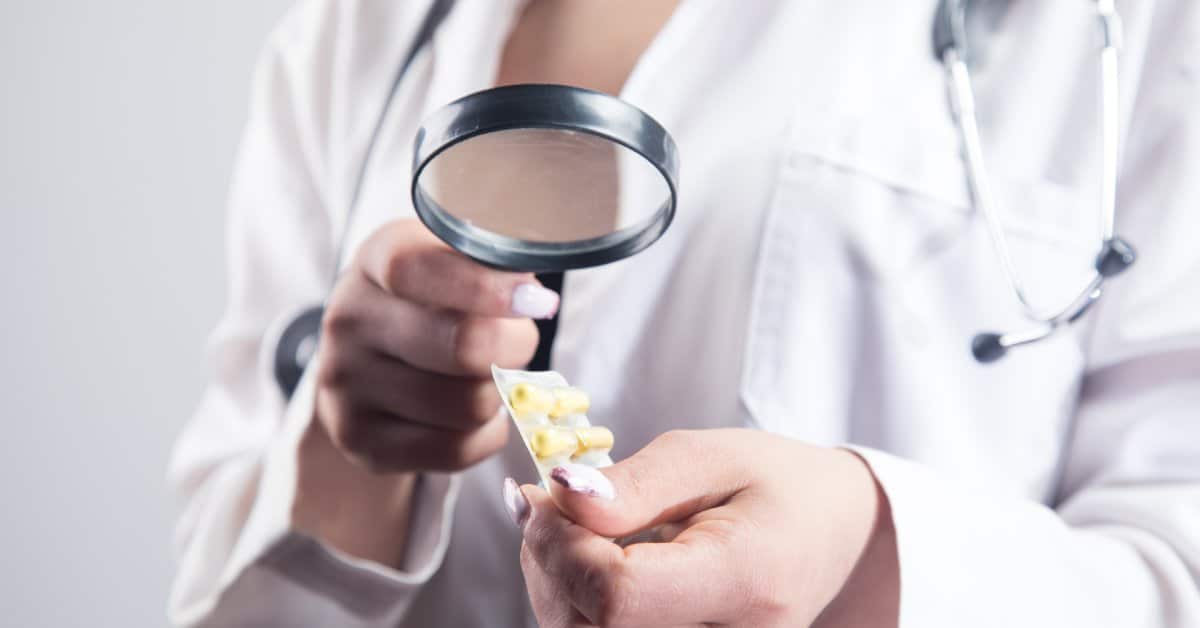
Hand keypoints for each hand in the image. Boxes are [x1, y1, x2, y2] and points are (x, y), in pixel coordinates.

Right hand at [314, 219, 558, 471]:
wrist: (369, 362)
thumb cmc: (431, 301)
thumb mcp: (452, 261)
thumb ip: (492, 265)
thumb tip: (532, 298)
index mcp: (376, 261)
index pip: (417, 270)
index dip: (483, 288)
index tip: (535, 301)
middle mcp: (350, 320)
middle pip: (461, 346)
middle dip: (513, 348)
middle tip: (518, 344)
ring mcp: (347, 384)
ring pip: (468, 405)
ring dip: (498, 395)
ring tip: (487, 377)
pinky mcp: (360, 440)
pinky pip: (457, 449)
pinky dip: (486, 435)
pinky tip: (477, 416)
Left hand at [506, 429, 898, 627]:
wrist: (834, 534)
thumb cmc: (779, 485)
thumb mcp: (711, 457)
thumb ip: (635, 484)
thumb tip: (558, 496)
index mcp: (745, 582)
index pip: (619, 597)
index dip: (560, 547)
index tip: (542, 494)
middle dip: (548, 564)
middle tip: (546, 504)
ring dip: (555, 583)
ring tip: (571, 526)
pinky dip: (575, 602)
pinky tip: (585, 559)